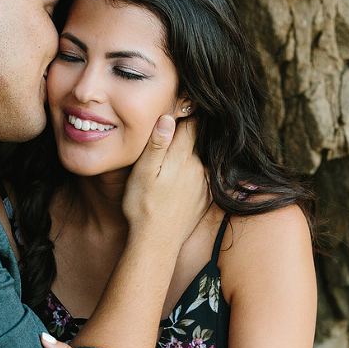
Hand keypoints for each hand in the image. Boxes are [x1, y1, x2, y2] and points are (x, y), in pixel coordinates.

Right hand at [121, 116, 208, 249]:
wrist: (156, 243)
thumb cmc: (142, 207)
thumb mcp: (142, 174)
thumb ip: (156, 145)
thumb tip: (168, 117)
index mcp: (182, 157)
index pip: (192, 123)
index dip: (186, 112)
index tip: (181, 104)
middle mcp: (198, 167)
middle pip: (198, 139)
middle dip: (190, 129)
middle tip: (179, 122)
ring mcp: (204, 183)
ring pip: (202, 156)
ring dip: (193, 151)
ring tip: (177, 152)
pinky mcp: (206, 197)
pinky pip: (205, 175)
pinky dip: (196, 169)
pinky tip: (182, 175)